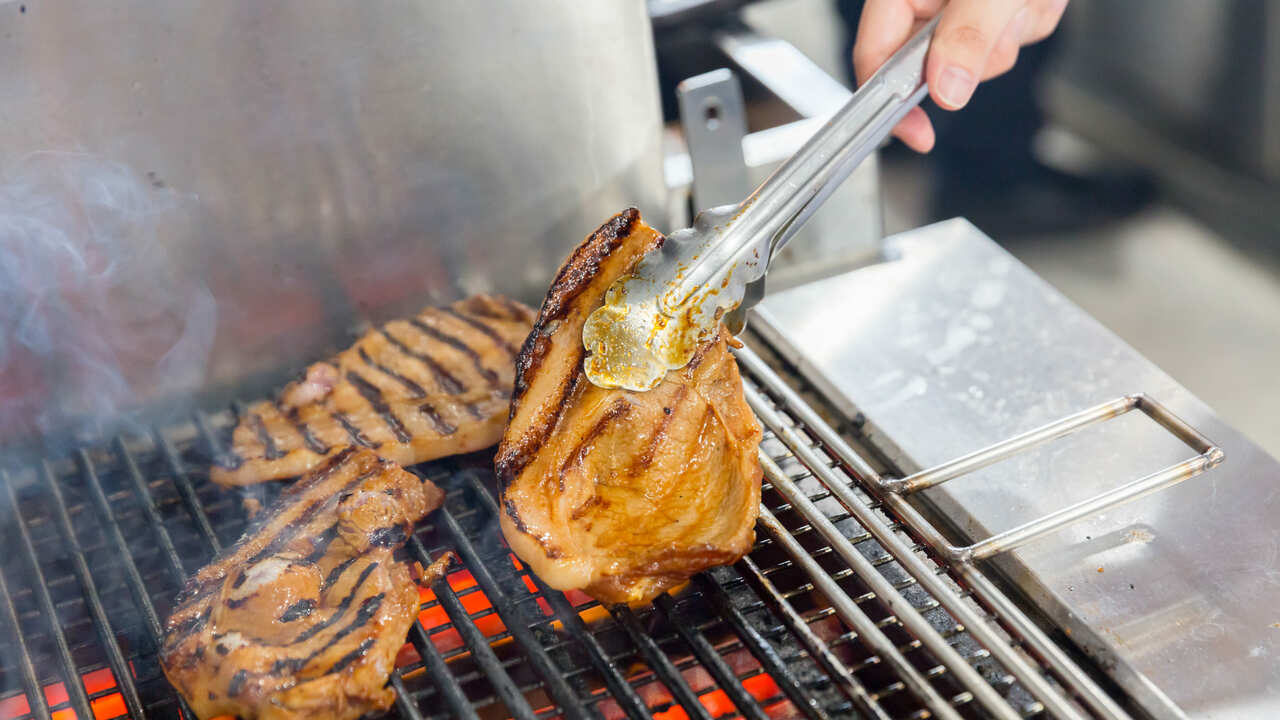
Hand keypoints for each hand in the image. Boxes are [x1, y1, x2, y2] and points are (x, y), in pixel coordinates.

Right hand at [852, 0, 1067, 151]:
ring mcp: (960, 7)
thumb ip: (968, 32)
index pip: (875, 56)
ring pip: (979, 59)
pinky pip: (1010, 41)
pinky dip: (1030, 20)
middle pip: (931, 66)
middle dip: (975, 56)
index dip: (891, 100)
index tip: (918, 132)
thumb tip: (946, 89)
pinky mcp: (994, 11)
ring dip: (1010, 35)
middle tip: (1003, 19)